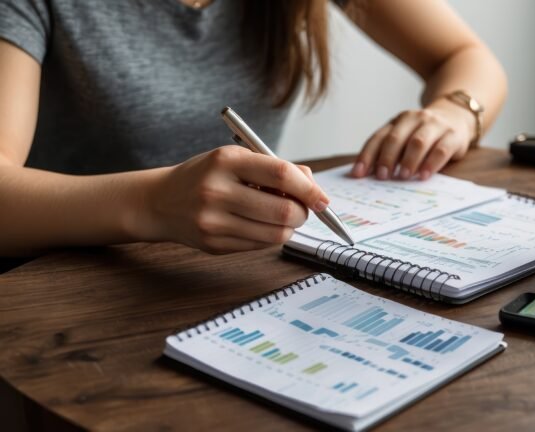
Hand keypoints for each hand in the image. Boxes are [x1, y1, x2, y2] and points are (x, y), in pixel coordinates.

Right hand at [143, 145, 328, 253]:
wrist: (160, 201)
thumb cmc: (207, 176)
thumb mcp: (236, 159)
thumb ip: (275, 168)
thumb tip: (313, 186)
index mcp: (226, 161)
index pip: (282, 175)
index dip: (310, 189)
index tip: (323, 199)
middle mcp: (217, 191)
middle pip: (283, 210)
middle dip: (303, 212)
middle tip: (303, 209)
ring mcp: (214, 221)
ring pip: (276, 234)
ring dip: (289, 227)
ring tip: (281, 216)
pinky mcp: (214, 244)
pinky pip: (260, 245)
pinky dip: (270, 236)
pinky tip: (259, 224)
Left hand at [350, 99, 474, 180]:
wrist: (456, 116)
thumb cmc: (424, 135)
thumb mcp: (406, 138)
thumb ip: (390, 152)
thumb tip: (369, 175)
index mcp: (398, 121)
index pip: (378, 137)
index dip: (367, 156)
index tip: (359, 174)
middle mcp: (414, 119)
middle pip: (396, 138)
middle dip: (386, 158)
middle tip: (382, 176)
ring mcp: (435, 125)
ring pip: (418, 142)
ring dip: (408, 160)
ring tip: (402, 176)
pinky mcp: (453, 135)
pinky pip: (441, 150)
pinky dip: (431, 163)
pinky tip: (423, 175)